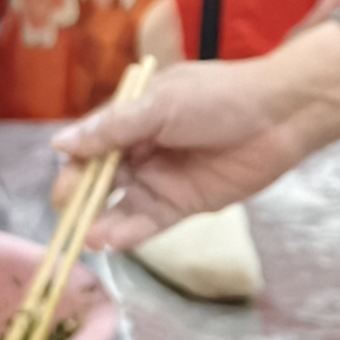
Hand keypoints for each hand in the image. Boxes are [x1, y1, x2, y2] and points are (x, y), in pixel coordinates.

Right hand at [55, 22, 339, 244]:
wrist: (280, 115)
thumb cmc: (219, 97)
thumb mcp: (160, 105)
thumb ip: (113, 128)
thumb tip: (60, 144)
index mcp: (130, 117)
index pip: (88, 145)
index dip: (73, 167)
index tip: (63, 187)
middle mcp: (139, 150)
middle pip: (98, 179)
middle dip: (81, 199)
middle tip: (70, 216)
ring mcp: (159, 179)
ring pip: (119, 205)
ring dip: (100, 221)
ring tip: (89, 237)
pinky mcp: (182, 205)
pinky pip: (147, 222)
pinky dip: (126, 233)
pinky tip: (109, 241)